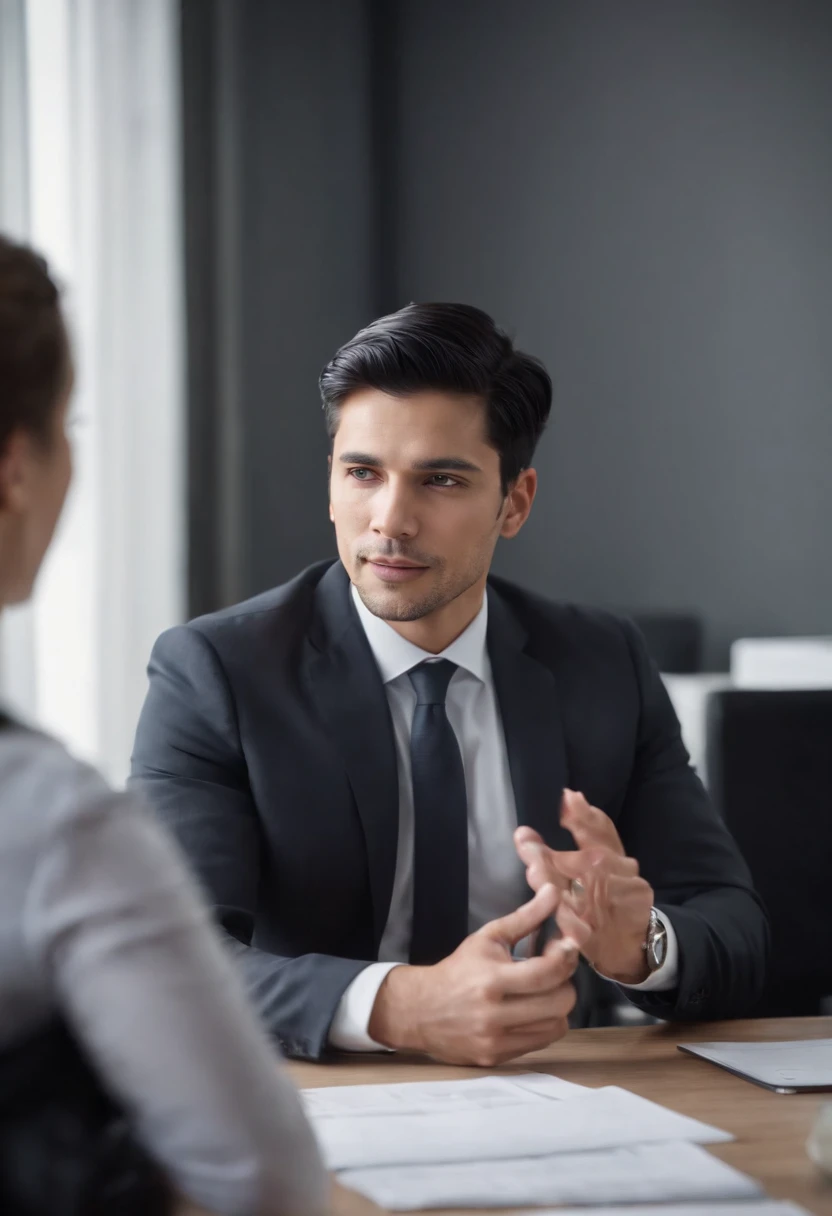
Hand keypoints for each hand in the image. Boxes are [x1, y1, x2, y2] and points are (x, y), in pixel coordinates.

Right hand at [368, 883, 589, 1066]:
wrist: (420, 1009)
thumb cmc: (458, 969)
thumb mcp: (488, 938)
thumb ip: (525, 917)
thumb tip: (554, 893)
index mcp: (491, 979)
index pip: (547, 972)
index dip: (565, 957)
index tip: (564, 947)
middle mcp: (494, 1013)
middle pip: (559, 1002)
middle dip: (564, 983)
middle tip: (553, 973)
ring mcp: (496, 1040)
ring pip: (556, 1025)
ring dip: (557, 1006)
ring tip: (542, 992)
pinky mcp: (497, 1057)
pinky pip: (541, 1042)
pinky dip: (544, 1025)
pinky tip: (532, 1011)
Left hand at [514, 790, 653, 984]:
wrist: (634, 943)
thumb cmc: (614, 892)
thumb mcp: (608, 859)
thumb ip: (588, 829)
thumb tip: (569, 795)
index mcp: (618, 859)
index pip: (604, 833)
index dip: (586, 818)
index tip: (566, 798)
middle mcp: (621, 881)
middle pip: (590, 864)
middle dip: (557, 853)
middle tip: (527, 844)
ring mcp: (613, 911)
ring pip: (585, 896)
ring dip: (557, 884)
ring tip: (534, 872)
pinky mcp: (601, 941)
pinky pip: (585, 932)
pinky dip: (571, 923)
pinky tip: (556, 914)